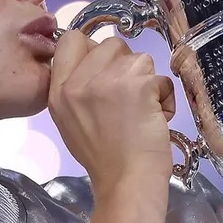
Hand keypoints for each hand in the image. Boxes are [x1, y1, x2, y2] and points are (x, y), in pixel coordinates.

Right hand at [48, 31, 176, 222]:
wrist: (126, 183)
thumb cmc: (105, 159)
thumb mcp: (72, 121)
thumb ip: (77, 89)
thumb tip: (98, 64)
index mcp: (58, 91)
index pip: (71, 39)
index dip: (94, 49)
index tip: (107, 72)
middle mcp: (77, 82)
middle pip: (110, 44)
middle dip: (126, 66)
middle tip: (128, 99)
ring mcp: (106, 80)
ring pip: (138, 57)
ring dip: (147, 82)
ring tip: (142, 112)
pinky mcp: (136, 84)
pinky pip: (160, 77)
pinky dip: (165, 97)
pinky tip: (157, 118)